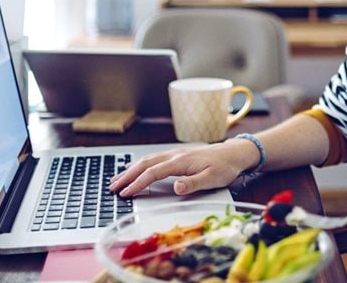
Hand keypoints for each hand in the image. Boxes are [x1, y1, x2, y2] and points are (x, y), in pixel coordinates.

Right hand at [109, 140, 250, 196]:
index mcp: (181, 162)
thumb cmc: (225, 167)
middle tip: (112, 187)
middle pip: (145, 164)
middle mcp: (175, 155)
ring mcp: (175, 154)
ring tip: (116, 179)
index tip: (125, 193)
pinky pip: (153, 158)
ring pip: (147, 160)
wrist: (234, 153)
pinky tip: (134, 167)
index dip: (137, 183)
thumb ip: (193, 183)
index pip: (153, 173)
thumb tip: (176, 187)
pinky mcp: (177, 155)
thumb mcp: (212, 179)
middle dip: (127, 176)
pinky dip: (140, 163)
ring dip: (130, 169)